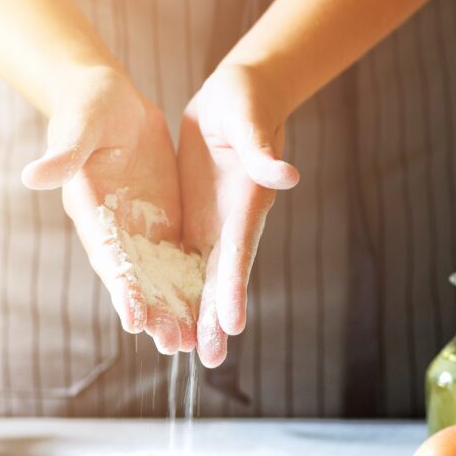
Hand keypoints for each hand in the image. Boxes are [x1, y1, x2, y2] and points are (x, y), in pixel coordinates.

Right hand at [22, 66, 193, 352]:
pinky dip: (187, 283)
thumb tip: (33, 175)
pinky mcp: (160, 219)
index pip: (107, 257)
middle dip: (153, 312)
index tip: (135, 319)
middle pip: (135, 279)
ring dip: (171, 307)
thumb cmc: (87, 107)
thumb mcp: (78, 127)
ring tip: (188, 343)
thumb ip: (63, 154)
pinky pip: (175, 256)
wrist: (108, 99)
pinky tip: (205, 309)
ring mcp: (138, 227)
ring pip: (156, 276)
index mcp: (91, 211)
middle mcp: (114, 229)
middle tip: (173, 344)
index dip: (121, 288)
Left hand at [179, 63, 299, 367]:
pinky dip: (179, 287)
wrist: (236, 96)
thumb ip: (262, 150)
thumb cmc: (246, 101)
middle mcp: (232, 222)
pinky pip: (185, 259)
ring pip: (203, 276)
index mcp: (245, 203)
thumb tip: (287, 175)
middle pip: (223, 277)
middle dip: (215, 318)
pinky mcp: (198, 218)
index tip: (233, 324)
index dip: (235, 287)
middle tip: (208, 360)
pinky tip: (168, 313)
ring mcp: (214, 224)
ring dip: (198, 313)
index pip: (239, 251)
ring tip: (189, 352)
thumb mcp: (249, 120)